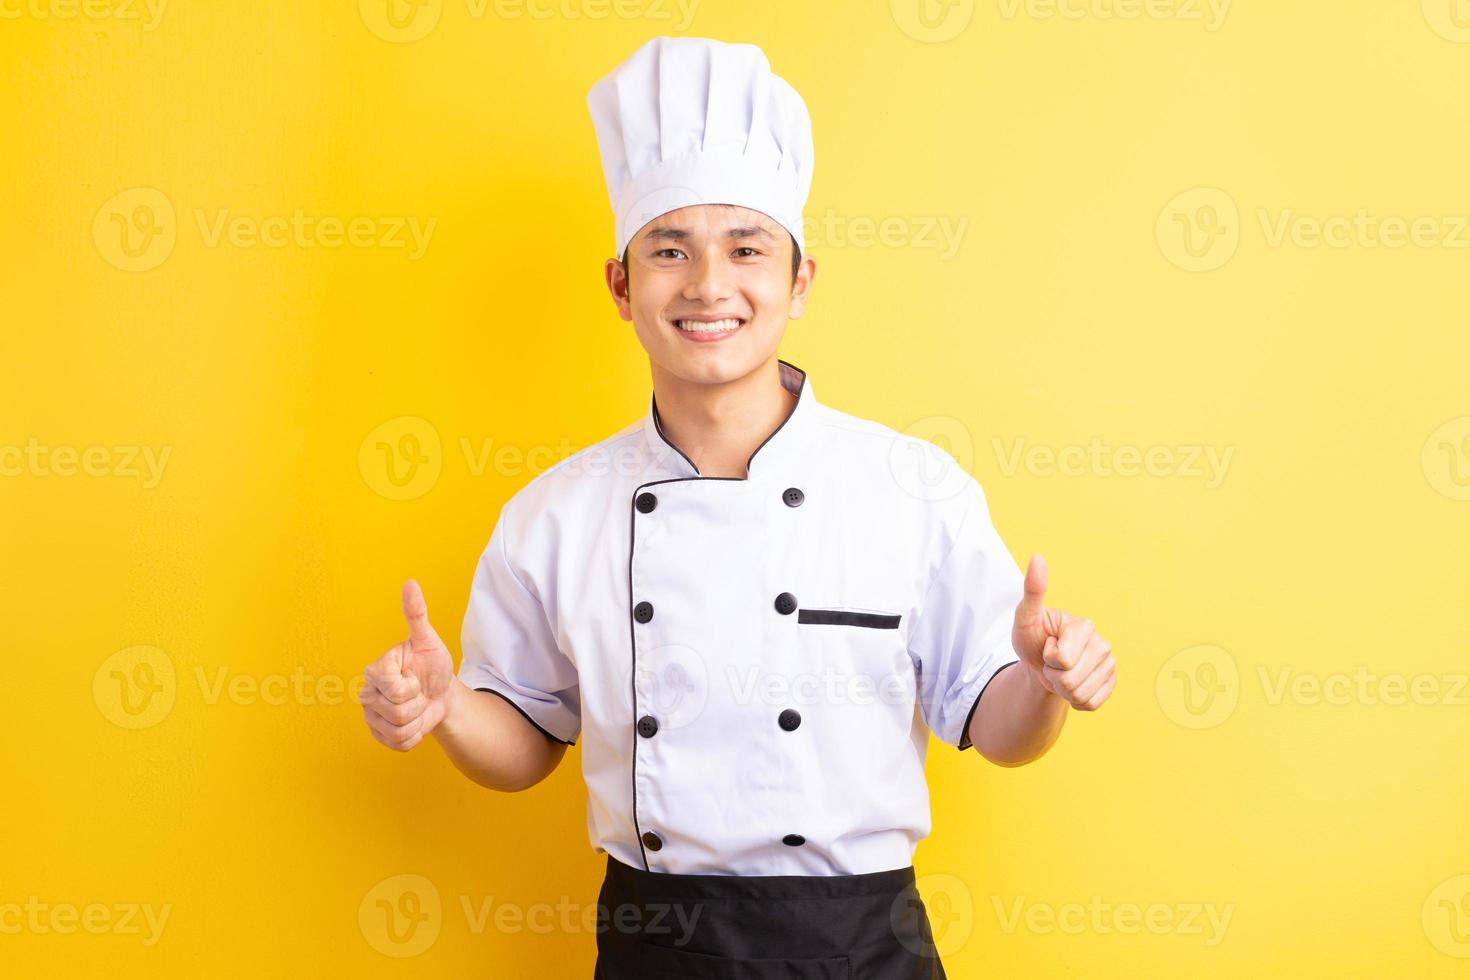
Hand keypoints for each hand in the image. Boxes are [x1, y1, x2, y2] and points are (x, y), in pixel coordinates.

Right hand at [359, 580, 459, 750]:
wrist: (440, 693)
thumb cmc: (432, 665)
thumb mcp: (428, 640)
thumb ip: (416, 614)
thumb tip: (410, 583)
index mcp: (375, 670)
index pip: (394, 689)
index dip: (412, 686)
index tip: (414, 676)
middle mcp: (367, 693)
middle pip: (396, 711)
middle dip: (417, 704)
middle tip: (418, 692)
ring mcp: (370, 716)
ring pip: (398, 730)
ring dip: (417, 720)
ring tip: (417, 706)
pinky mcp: (378, 735)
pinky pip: (400, 744)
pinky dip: (415, 736)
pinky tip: (415, 721)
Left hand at [1010, 555, 1116, 710]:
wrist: (1039, 666)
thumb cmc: (1032, 639)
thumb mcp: (1025, 618)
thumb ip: (1032, 591)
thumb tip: (1037, 558)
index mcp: (1084, 626)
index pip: (1061, 659)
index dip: (1047, 657)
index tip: (1047, 645)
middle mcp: (1103, 643)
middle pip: (1070, 680)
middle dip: (1053, 676)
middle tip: (1051, 662)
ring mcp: (1110, 665)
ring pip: (1080, 694)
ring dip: (1062, 689)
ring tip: (1060, 672)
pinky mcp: (1111, 684)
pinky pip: (1091, 704)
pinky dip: (1075, 700)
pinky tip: (1072, 684)